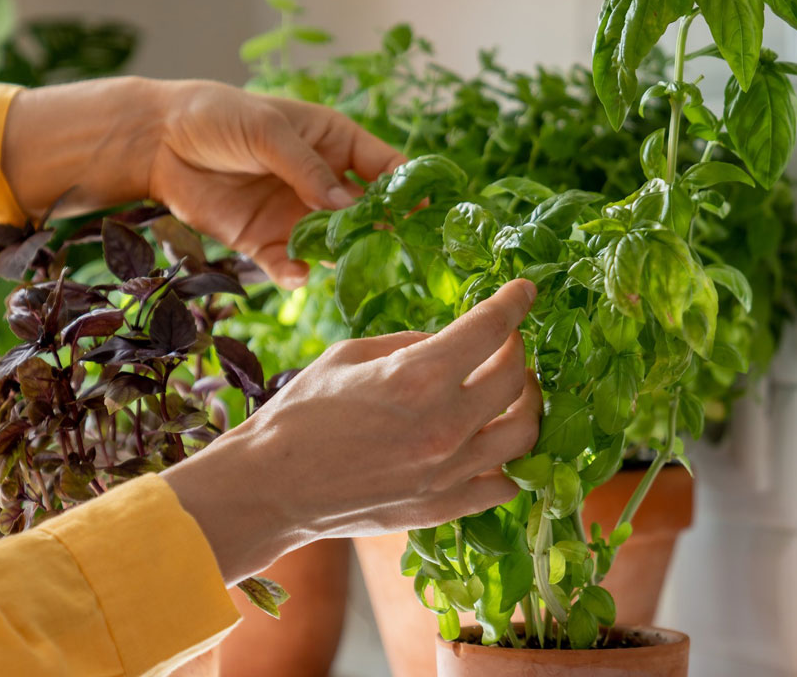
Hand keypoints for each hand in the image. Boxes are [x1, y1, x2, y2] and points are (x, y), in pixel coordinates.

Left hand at [2, 77, 402, 288]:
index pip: (385, 167)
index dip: (408, 188)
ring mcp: (296, 215)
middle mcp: (323, 183)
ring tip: (345, 265)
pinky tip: (296, 274)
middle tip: (394, 251)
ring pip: (335, 245)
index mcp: (335, 144)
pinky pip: (291, 265)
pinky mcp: (265, 242)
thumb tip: (346, 207)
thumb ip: (306, 169)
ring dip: (342, 257)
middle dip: (381, 233)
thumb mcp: (267, 132)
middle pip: (367, 214)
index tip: (426, 210)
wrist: (157, 141)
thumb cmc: (218, 117)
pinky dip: (297, 273)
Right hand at [162, 279, 540, 582]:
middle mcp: (444, 425)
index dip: (515, 302)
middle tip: (504, 343)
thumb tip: (452, 340)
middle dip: (517, 351)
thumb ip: (412, 344)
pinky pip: (503, 483)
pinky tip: (491, 444)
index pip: (492, 328)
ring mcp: (448, 473)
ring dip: (526, 404)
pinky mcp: (443, 507)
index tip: (526, 290)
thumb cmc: (300, 414)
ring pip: (524, 433)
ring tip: (510, 392)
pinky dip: (506, 460)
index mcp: (418, 377)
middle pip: (516, 379)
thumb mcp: (351, 355)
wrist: (270, 488)